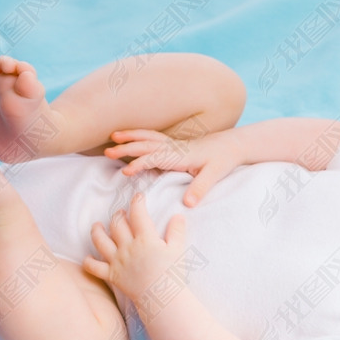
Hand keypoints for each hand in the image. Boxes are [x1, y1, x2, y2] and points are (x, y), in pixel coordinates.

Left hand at [83, 193, 185, 306]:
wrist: (163, 298)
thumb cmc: (172, 275)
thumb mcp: (178, 250)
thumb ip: (177, 231)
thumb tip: (178, 216)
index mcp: (145, 239)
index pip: (138, 213)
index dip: (137, 202)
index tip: (138, 198)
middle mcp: (128, 247)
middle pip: (117, 224)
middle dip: (118, 215)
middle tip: (121, 214)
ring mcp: (117, 261)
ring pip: (100, 240)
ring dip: (97, 231)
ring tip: (97, 226)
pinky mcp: (112, 275)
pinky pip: (94, 267)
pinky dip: (88, 261)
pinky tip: (89, 257)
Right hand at [103, 127, 244, 205]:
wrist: (232, 145)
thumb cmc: (223, 160)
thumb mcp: (214, 175)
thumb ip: (200, 188)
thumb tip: (188, 204)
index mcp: (181, 155)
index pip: (156, 158)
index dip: (140, 164)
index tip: (126, 171)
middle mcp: (174, 147)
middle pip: (146, 145)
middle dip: (127, 148)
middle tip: (108, 152)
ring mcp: (173, 144)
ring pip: (147, 137)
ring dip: (130, 136)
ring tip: (113, 137)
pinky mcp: (174, 144)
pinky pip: (152, 138)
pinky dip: (139, 135)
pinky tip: (130, 137)